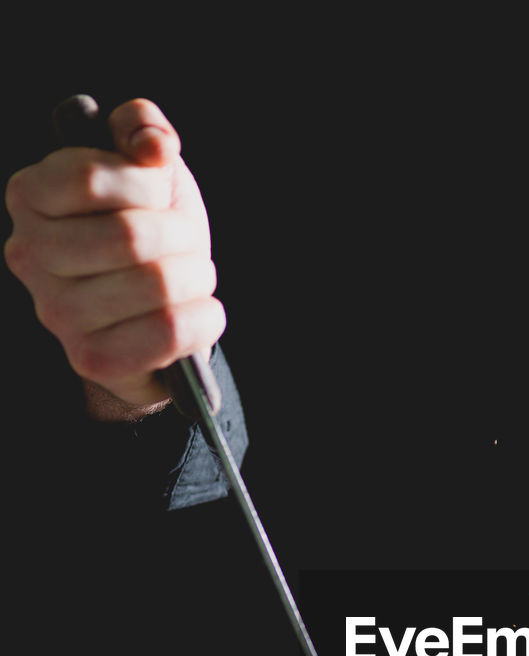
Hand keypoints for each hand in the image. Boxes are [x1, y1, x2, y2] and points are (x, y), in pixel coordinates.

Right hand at [4, 98, 224, 418]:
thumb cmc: (148, 229)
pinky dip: (204, 317)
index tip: (158, 194)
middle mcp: (30, 256)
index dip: (146, 184)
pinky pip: (169, 332)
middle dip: (181, 234)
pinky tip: (202, 311)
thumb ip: (142, 128)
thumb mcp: (146, 168)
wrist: (154, 309)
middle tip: (187, 242)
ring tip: (195, 277)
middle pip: (130, 237)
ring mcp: (56, 313)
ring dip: (198, 277)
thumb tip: (151, 145)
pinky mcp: (91, 358)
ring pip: (157, 285)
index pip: (92, 179)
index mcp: (31, 196)